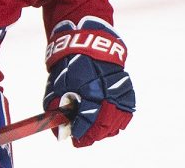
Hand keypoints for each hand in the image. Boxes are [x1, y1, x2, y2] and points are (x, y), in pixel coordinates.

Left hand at [42, 18, 135, 146]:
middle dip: (92, 136)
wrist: (90, 44)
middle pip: (103, 127)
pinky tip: (105, 124)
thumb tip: (59, 129)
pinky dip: (116, 123)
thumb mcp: (57, 84)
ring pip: (116, 124)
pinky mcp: (127, 91)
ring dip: (104, 131)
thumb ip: (56, 108)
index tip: (74, 139)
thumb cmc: (70, 64)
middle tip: (82, 140)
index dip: (80, 134)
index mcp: (90, 91)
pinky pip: (125, 115)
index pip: (88, 122)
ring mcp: (120, 92)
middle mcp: (108, 93)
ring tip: (92, 132)